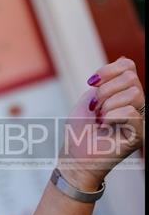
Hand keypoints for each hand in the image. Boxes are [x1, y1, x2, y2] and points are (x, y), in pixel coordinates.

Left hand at [58, 57, 143, 190]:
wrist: (74, 155)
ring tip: (101, 119)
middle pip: (131, 78)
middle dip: (105, 90)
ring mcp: (140, 119)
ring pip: (134, 93)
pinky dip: (113, 116)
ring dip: (108, 105)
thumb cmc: (79, 130)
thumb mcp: (89, 98)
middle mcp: (136, 104)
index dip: (108, 70)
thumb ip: (107, 80)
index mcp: (124, 93)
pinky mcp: (140, 134)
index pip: (128, 66)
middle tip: (95, 108)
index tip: (91, 82)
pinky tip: (107, 126)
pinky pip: (131, 111)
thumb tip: (125, 60)